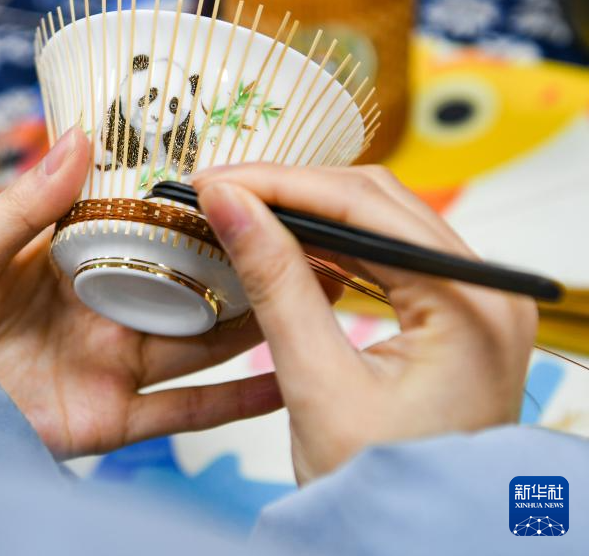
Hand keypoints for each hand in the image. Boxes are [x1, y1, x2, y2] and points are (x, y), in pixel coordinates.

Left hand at [0, 128, 282, 458]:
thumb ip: (24, 204)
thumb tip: (79, 135)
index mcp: (75, 261)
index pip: (150, 225)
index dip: (195, 204)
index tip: (248, 176)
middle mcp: (107, 308)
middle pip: (190, 283)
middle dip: (244, 262)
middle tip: (305, 233)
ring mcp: (115, 363)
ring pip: (203, 341)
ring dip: (258, 319)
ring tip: (318, 291)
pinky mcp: (114, 418)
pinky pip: (185, 411)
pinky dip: (237, 401)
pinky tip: (287, 382)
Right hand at [194, 164, 537, 484]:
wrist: (413, 541)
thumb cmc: (380, 485)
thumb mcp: (316, 382)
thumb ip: (274, 281)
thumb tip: (229, 204)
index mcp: (468, 304)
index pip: (363, 206)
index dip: (280, 185)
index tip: (217, 182)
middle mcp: (483, 289)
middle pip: (376, 200)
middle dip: (291, 191)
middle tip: (221, 193)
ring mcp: (471, 298)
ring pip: (379, 220)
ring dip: (307, 212)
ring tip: (242, 212)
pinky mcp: (451, 311)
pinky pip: (386, 253)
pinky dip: (331, 242)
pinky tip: (285, 242)